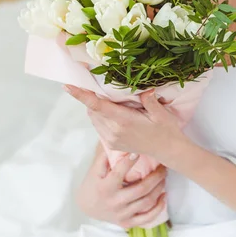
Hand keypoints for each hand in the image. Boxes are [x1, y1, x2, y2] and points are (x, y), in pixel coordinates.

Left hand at [64, 86, 184, 158]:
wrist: (168, 151)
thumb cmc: (166, 130)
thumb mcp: (161, 113)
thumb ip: (149, 100)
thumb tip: (144, 88)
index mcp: (124, 121)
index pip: (97, 105)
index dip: (80, 95)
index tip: (67, 86)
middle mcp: (114, 131)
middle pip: (92, 109)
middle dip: (91, 97)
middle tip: (97, 85)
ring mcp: (111, 139)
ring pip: (94, 118)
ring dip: (95, 107)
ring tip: (109, 100)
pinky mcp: (112, 144)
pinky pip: (99, 126)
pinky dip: (100, 116)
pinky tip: (113, 113)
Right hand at [76, 146, 167, 228]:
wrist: (87, 206)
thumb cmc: (93, 183)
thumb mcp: (95, 169)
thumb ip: (105, 156)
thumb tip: (117, 139)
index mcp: (105, 188)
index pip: (118, 173)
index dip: (128, 162)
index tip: (137, 152)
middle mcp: (114, 202)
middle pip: (140, 189)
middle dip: (155, 176)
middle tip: (163, 166)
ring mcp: (122, 214)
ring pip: (147, 202)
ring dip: (159, 188)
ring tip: (164, 177)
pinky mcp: (127, 222)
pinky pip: (147, 218)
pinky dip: (158, 208)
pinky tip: (163, 196)